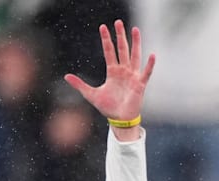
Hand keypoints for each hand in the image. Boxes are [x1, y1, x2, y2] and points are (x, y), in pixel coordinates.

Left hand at [64, 20, 155, 140]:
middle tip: (119, 22)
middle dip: (120, 36)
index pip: (109, 51)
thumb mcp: (91, 94)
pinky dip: (149, 65)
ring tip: (135, 30)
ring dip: (135, 43)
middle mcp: (123, 71)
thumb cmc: (108, 107)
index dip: (106, 40)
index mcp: (113, 72)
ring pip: (134, 56)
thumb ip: (80, 85)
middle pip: (122, 49)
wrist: (119, 120)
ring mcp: (133, 76)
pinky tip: (152, 55)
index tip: (103, 27)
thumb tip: (66, 76)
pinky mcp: (140, 85)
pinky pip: (145, 73)